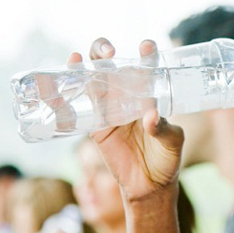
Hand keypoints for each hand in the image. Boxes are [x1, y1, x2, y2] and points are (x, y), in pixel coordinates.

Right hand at [67, 38, 184, 201]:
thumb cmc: (167, 158)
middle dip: (105, 52)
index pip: (147, 68)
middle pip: (112, 66)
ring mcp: (109, 109)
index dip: (146, 54)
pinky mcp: (96, 126)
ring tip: (76, 58)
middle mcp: (128, 96)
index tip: (146, 46)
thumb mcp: (173, 142)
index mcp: (150, 94)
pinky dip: (67, 97)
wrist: (149, 185)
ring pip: (93, 81)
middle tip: (108, 53)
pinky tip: (60, 86)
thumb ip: (163, 129)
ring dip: (83, 67)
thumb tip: (150, 117)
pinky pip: (80, 109)